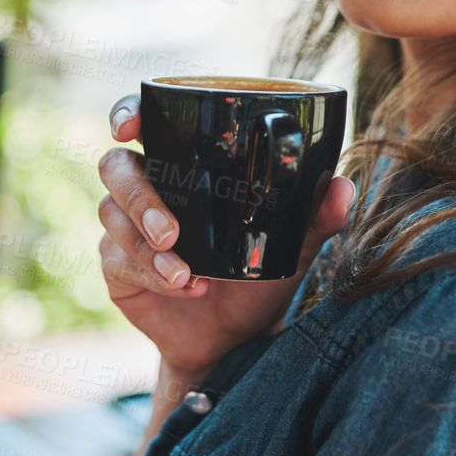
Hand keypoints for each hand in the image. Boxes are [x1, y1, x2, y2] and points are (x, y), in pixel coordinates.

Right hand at [95, 93, 355, 379]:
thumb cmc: (258, 280)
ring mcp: (125, 228)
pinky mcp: (117, 267)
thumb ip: (316, 217)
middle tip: (172, 232)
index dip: (128, 114)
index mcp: (183, 166)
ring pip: (113, 216)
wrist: (235, 341)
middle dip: (140, 197)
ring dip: (147, 247)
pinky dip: (152, 274)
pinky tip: (184, 287)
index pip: (142, 122)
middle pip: (115, 168)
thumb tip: (342, 188)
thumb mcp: (291, 248)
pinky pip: (119, 260)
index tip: (127, 128)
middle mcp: (148, 189)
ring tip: (186, 275)